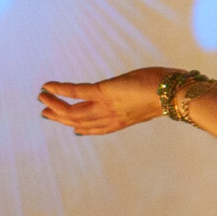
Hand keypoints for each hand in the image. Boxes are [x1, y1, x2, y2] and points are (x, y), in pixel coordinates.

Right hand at [37, 69, 175, 136]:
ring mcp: (106, 106)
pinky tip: (47, 86)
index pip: (96, 128)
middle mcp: (110, 117)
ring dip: (55, 104)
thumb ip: (142, 97)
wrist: (176, 93)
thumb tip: (146, 90)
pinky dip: (60, 89)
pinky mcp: (104, 92)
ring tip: (41, 97)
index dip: (82, 128)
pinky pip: (76, 92)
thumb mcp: (152, 95)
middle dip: (61, 117)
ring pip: (72, 111)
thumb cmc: (169, 91)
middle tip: (45, 112)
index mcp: (121, 120)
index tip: (71, 128)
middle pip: (79, 121)